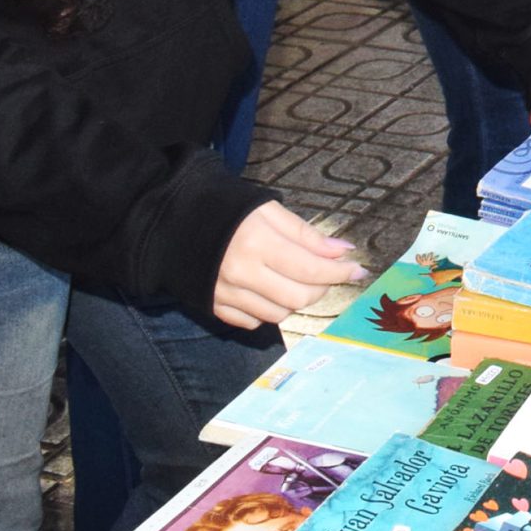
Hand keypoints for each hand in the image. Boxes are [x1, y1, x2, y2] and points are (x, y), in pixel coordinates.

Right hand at [213, 201, 369, 330]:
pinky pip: (253, 322)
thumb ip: (307, 234)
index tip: (357, 271)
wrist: (173, 218)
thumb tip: (344, 251)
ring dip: (297, 300)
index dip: (339, 272)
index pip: (310, 269)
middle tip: (329, 273)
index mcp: (257, 244)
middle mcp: (241, 274)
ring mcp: (225, 294)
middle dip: (322, 288)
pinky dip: (269, 311)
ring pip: (278, 315)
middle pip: (298, 298)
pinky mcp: (212, 307)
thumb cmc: (227, 207)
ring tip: (298, 279)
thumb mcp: (269, 210)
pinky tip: (271, 291)